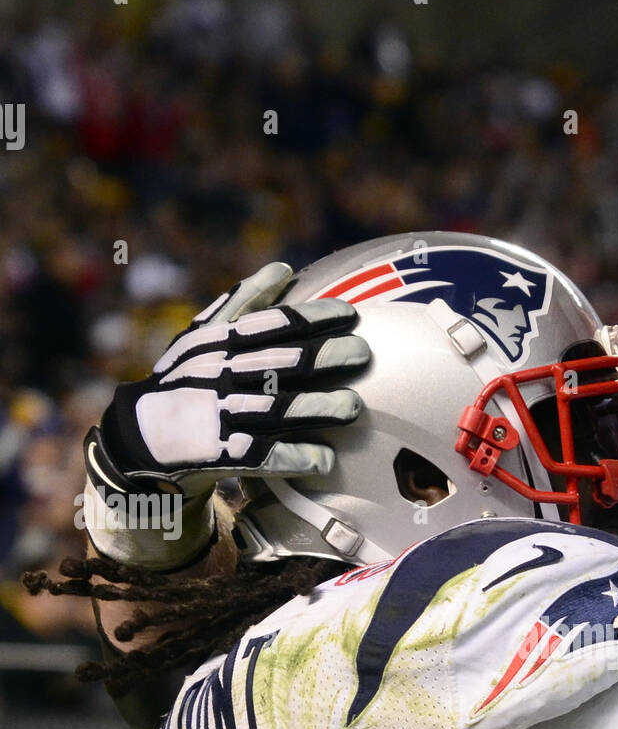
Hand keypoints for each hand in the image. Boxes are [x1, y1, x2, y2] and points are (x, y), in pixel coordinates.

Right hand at [85, 262, 368, 501]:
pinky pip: (262, 456)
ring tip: (353, 407)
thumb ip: (246, 302)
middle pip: (282, 363)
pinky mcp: (222, 453)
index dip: (314, 317)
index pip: (274, 324)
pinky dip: (293, 457)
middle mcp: (224, 375)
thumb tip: (285, 269)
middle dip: (324, 357)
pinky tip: (325, 459)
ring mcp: (223, 414)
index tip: (350, 313)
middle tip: (363, 353)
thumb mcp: (206, 333)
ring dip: (316, 407)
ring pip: (276, 409)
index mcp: (222, 343)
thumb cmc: (187, 378)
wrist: (144, 435)